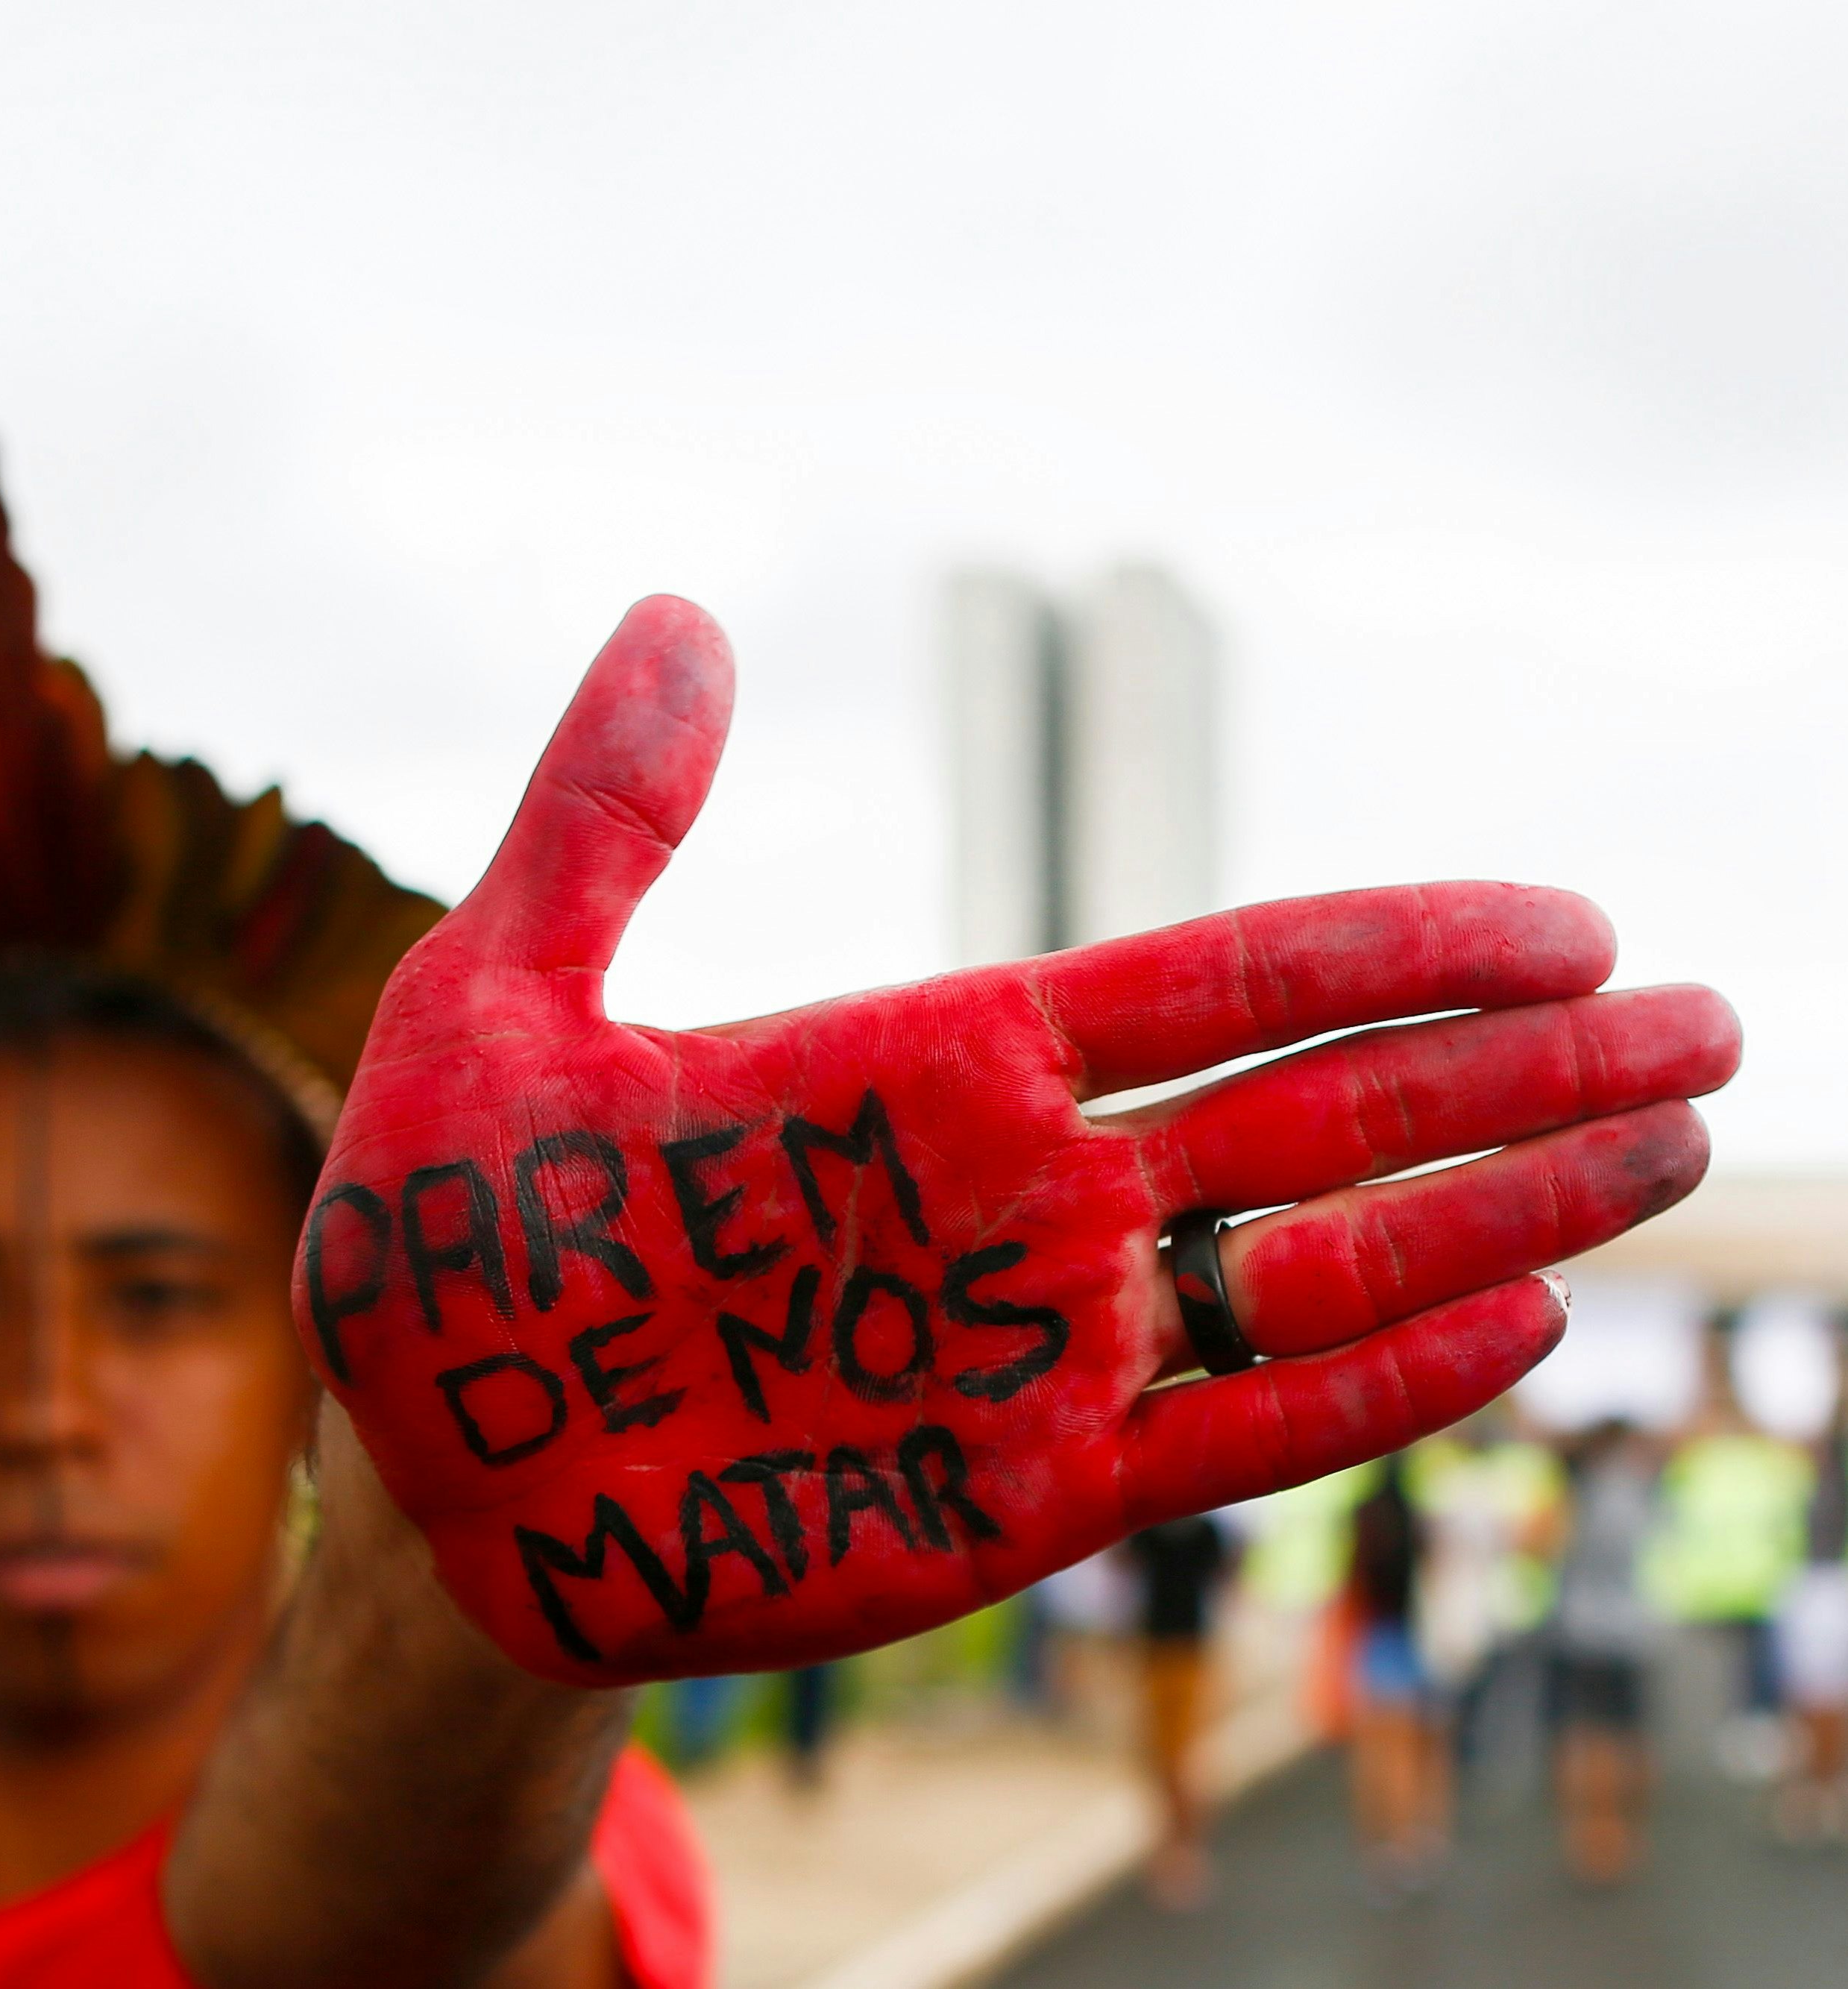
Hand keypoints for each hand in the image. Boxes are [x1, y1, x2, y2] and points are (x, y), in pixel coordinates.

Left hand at [298, 597, 1738, 1683]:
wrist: (424, 1463)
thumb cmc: (447, 1231)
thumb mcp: (499, 992)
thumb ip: (604, 815)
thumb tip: (677, 610)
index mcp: (931, 1062)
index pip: (1216, 981)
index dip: (1395, 949)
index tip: (1568, 925)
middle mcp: (1021, 1197)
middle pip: (1323, 1111)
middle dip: (1515, 1073)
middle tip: (1706, 1026)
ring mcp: (1033, 1351)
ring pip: (1317, 1267)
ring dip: (1500, 1213)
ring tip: (1668, 1152)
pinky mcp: (1013, 1500)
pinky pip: (1229, 1434)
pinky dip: (1372, 1382)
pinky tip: (1515, 1325)